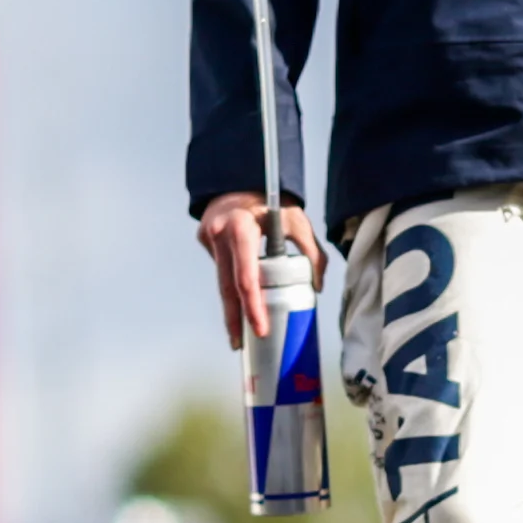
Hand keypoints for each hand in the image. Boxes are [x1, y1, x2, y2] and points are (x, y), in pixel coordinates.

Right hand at [195, 192, 323, 346]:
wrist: (242, 178)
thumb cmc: (273, 202)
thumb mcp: (297, 222)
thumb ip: (312, 252)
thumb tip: (317, 286)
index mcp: (241, 229)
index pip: (246, 278)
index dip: (253, 308)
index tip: (260, 330)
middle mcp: (219, 234)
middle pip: (227, 288)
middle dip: (234, 319)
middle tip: (240, 343)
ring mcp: (208, 237)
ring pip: (221, 280)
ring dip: (231, 305)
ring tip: (239, 332)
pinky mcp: (204, 239)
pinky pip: (220, 266)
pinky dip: (231, 279)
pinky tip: (239, 286)